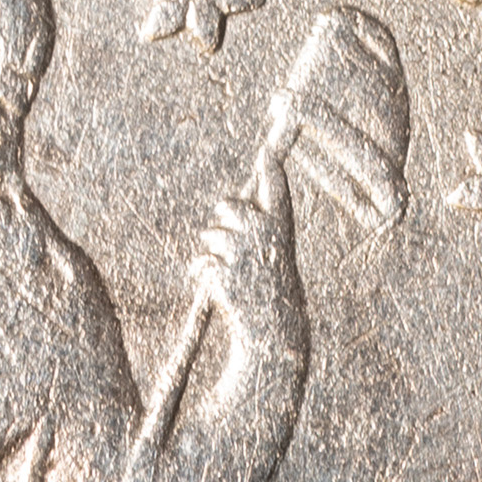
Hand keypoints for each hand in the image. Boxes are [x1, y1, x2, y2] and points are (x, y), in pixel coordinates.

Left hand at [189, 155, 302, 338]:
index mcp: (281, 228)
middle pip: (227, 206)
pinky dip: (201, 272)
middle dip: (222, 218)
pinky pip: (200, 262)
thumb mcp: (274, 253)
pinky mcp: (222, 273)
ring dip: (211, 250)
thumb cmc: (272, 287)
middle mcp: (262, 234)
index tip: (267, 152)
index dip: (270, 168)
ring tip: (227, 269)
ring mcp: (241, 253)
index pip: (276, 188)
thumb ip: (259, 227)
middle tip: (226, 239)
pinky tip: (214, 284)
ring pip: (209, 234)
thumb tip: (233, 202)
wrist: (272, 328)